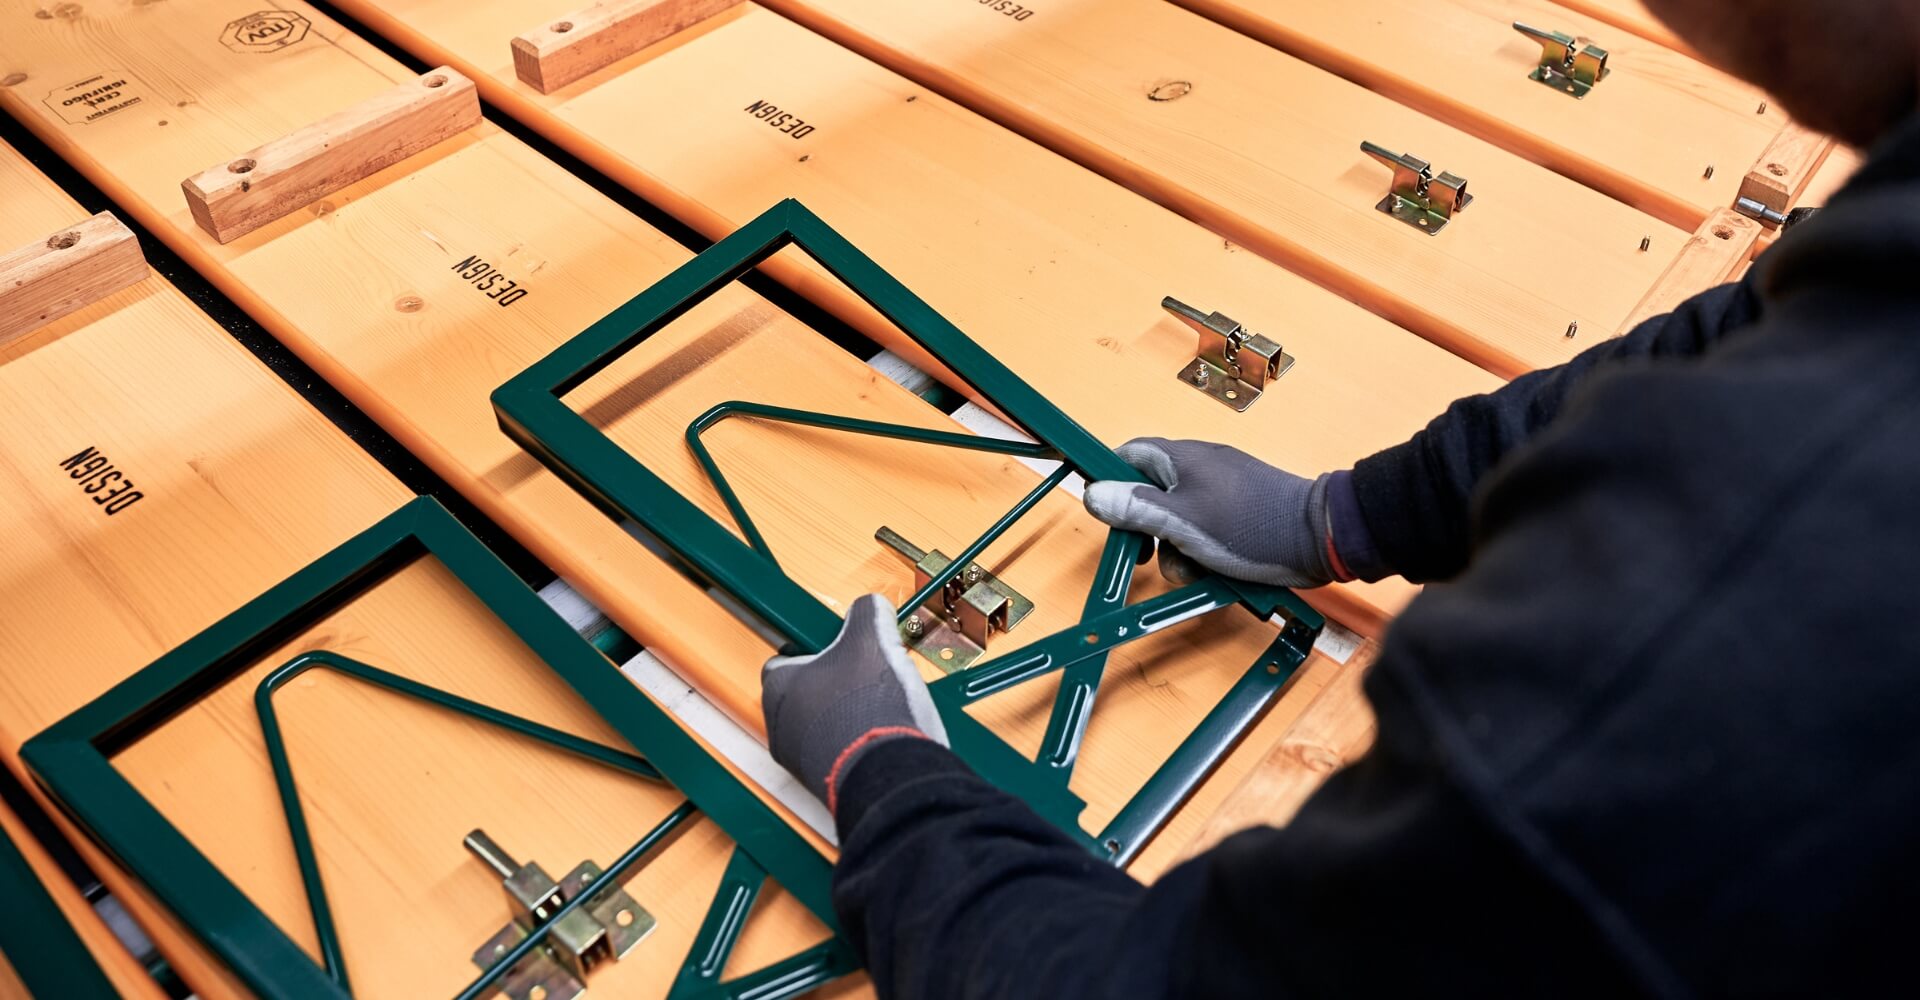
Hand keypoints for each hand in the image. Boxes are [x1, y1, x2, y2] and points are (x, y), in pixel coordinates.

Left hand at [762, 594, 948, 813]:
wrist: (889, 771)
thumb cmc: (867, 711)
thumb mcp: (873, 640)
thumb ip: (868, 613)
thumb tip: (872, 607)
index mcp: (780, 686)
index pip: (784, 659)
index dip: (815, 650)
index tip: (835, 647)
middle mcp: (781, 726)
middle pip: (804, 694)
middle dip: (834, 685)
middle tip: (864, 676)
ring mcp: (800, 759)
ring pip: (820, 727)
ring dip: (846, 716)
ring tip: (877, 706)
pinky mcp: (826, 783)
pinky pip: (837, 754)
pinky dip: (856, 744)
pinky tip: (882, 734)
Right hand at [1083, 437, 1335, 587]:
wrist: (1319, 538)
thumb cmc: (1253, 524)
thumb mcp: (1182, 521)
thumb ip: (1136, 508)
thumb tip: (1094, 493)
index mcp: (1181, 458)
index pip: (1129, 455)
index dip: (1110, 480)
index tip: (1104, 510)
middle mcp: (1199, 468)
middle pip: (1150, 495)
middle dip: (1146, 530)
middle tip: (1146, 554)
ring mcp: (1221, 490)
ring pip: (1177, 520)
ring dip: (1175, 549)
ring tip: (1193, 568)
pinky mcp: (1239, 512)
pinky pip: (1204, 530)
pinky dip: (1202, 552)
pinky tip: (1214, 569)